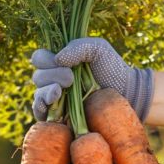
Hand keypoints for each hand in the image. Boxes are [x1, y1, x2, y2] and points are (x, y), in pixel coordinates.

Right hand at [31, 37, 153, 120]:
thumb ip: (78, 46)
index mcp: (59, 62)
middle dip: (52, 75)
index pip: (39, 58)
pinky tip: (50, 104)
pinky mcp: (58, 116)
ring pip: (38, 94)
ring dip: (47, 92)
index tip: (63, 62)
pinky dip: (40, 108)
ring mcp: (55, 99)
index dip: (45, 59)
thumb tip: (58, 59)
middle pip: (38, 77)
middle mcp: (54, 80)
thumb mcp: (98, 48)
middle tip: (71, 78)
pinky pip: (40, 113)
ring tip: (60, 92)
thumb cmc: (112, 68)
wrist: (126, 93)